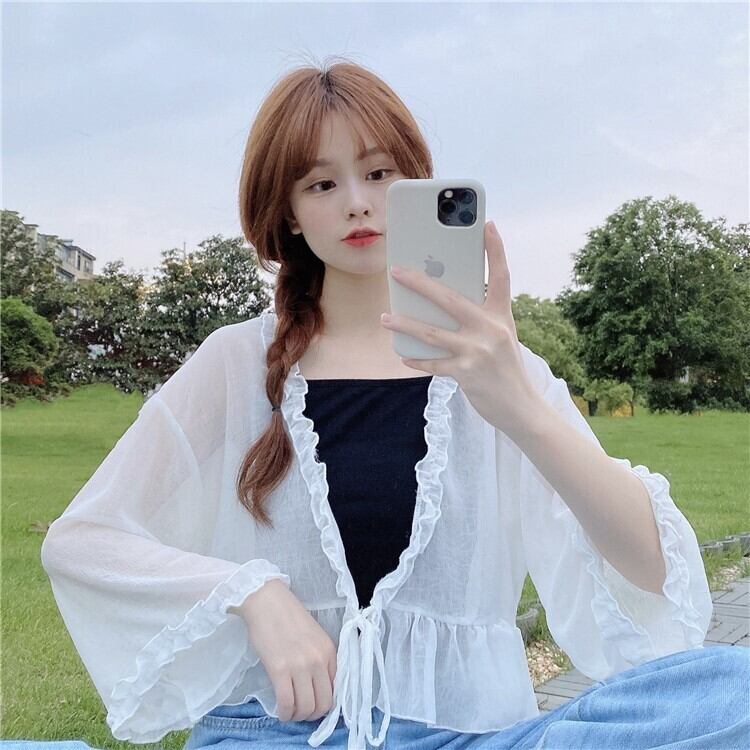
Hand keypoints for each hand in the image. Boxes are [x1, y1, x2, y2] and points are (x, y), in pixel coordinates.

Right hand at [234, 578, 336, 721]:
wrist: (266, 601)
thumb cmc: (287, 616)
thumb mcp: (314, 636)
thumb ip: (319, 659)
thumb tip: (318, 687)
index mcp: (329, 650)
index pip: (337, 690)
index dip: (325, 703)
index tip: (314, 703)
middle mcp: (318, 659)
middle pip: (323, 704)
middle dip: (312, 714)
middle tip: (301, 711)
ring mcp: (300, 665)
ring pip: (306, 707)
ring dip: (297, 716)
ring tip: (289, 711)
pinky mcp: (279, 669)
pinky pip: (286, 702)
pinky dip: (284, 713)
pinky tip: (280, 711)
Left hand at [380, 220, 540, 437]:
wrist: (521, 407)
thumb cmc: (504, 367)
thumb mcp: (500, 336)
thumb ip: (478, 318)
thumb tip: (439, 302)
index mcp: (502, 315)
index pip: (500, 276)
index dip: (495, 249)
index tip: (488, 224)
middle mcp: (491, 329)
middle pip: (450, 298)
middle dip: (420, 283)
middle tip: (397, 271)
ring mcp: (478, 351)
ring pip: (432, 332)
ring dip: (405, 324)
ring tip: (385, 318)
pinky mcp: (466, 372)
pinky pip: (433, 363)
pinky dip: (416, 359)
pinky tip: (402, 354)